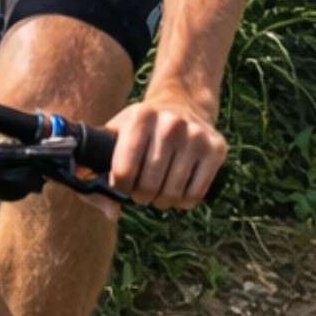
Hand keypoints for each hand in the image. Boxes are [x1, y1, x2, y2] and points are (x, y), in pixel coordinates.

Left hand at [104, 93, 226, 210]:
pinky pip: (195, 195)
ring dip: (162, 200)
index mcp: (142, 116)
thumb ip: (98, 171)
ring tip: (160, 187)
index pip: (123, 173)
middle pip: (149, 187)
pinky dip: (183, 201)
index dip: (119, 187)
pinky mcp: (216, 148)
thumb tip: (111, 214)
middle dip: (141, 197)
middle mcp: (171, 123)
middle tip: (142, 189)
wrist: (184, 102)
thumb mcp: (117, 134)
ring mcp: (196, 136)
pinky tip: (179, 185)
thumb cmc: (142, 127)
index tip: (122, 183)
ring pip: (172, 195)